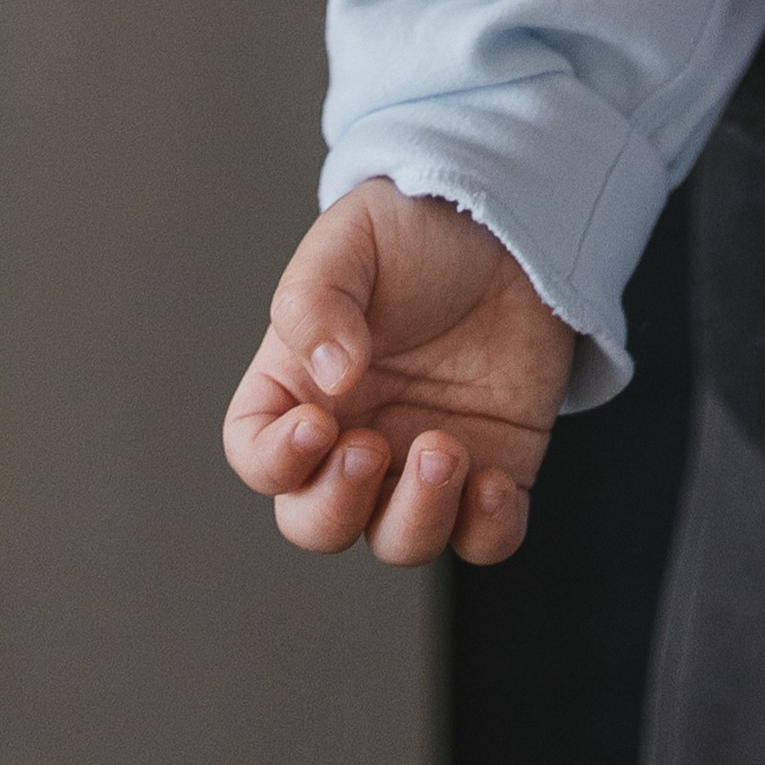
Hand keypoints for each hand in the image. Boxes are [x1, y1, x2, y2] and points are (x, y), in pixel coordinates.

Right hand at [225, 181, 575, 565]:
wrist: (508, 224)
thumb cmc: (414, 230)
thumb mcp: (351, 240)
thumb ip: (318, 301)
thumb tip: (332, 377)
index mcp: (301, 387)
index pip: (257, 454)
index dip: (275, 460)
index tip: (317, 423)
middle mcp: (354, 436)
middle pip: (316, 522)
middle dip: (338, 507)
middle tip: (371, 450)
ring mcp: (419, 461)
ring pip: (398, 540)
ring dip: (417, 518)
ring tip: (446, 449)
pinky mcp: (492, 470)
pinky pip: (483, 538)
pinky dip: (486, 532)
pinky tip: (494, 485)